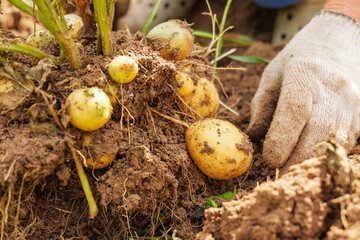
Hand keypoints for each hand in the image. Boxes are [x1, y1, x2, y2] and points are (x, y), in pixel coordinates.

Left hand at [246, 10, 359, 172]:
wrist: (340, 42)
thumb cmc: (299, 60)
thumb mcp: (273, 74)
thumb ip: (261, 105)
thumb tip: (252, 137)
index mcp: (304, 75)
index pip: (294, 112)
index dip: (281, 139)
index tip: (269, 159)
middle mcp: (333, 90)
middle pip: (318, 133)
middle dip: (296, 160)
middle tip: (279, 176)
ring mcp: (353, 103)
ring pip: (336, 142)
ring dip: (314, 163)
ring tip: (294, 173)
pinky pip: (348, 142)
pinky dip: (330, 157)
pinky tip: (313, 161)